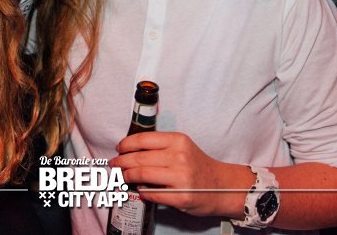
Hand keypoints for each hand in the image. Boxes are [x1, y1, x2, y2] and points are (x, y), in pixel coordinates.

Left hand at [109, 131, 247, 217]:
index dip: (126, 144)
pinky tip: (140, 189)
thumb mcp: (182, 147)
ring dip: (127, 176)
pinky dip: (141, 191)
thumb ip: (160, 146)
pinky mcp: (181, 197)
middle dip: (121, 162)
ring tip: (122, 176)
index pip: (143, 139)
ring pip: (142, 175)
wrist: (221, 186)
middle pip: (139, 158)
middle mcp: (179, 157)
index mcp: (178, 140)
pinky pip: (151, 194)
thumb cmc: (197, 165)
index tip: (119, 149)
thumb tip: (130, 151)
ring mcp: (181, 178)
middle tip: (114, 164)